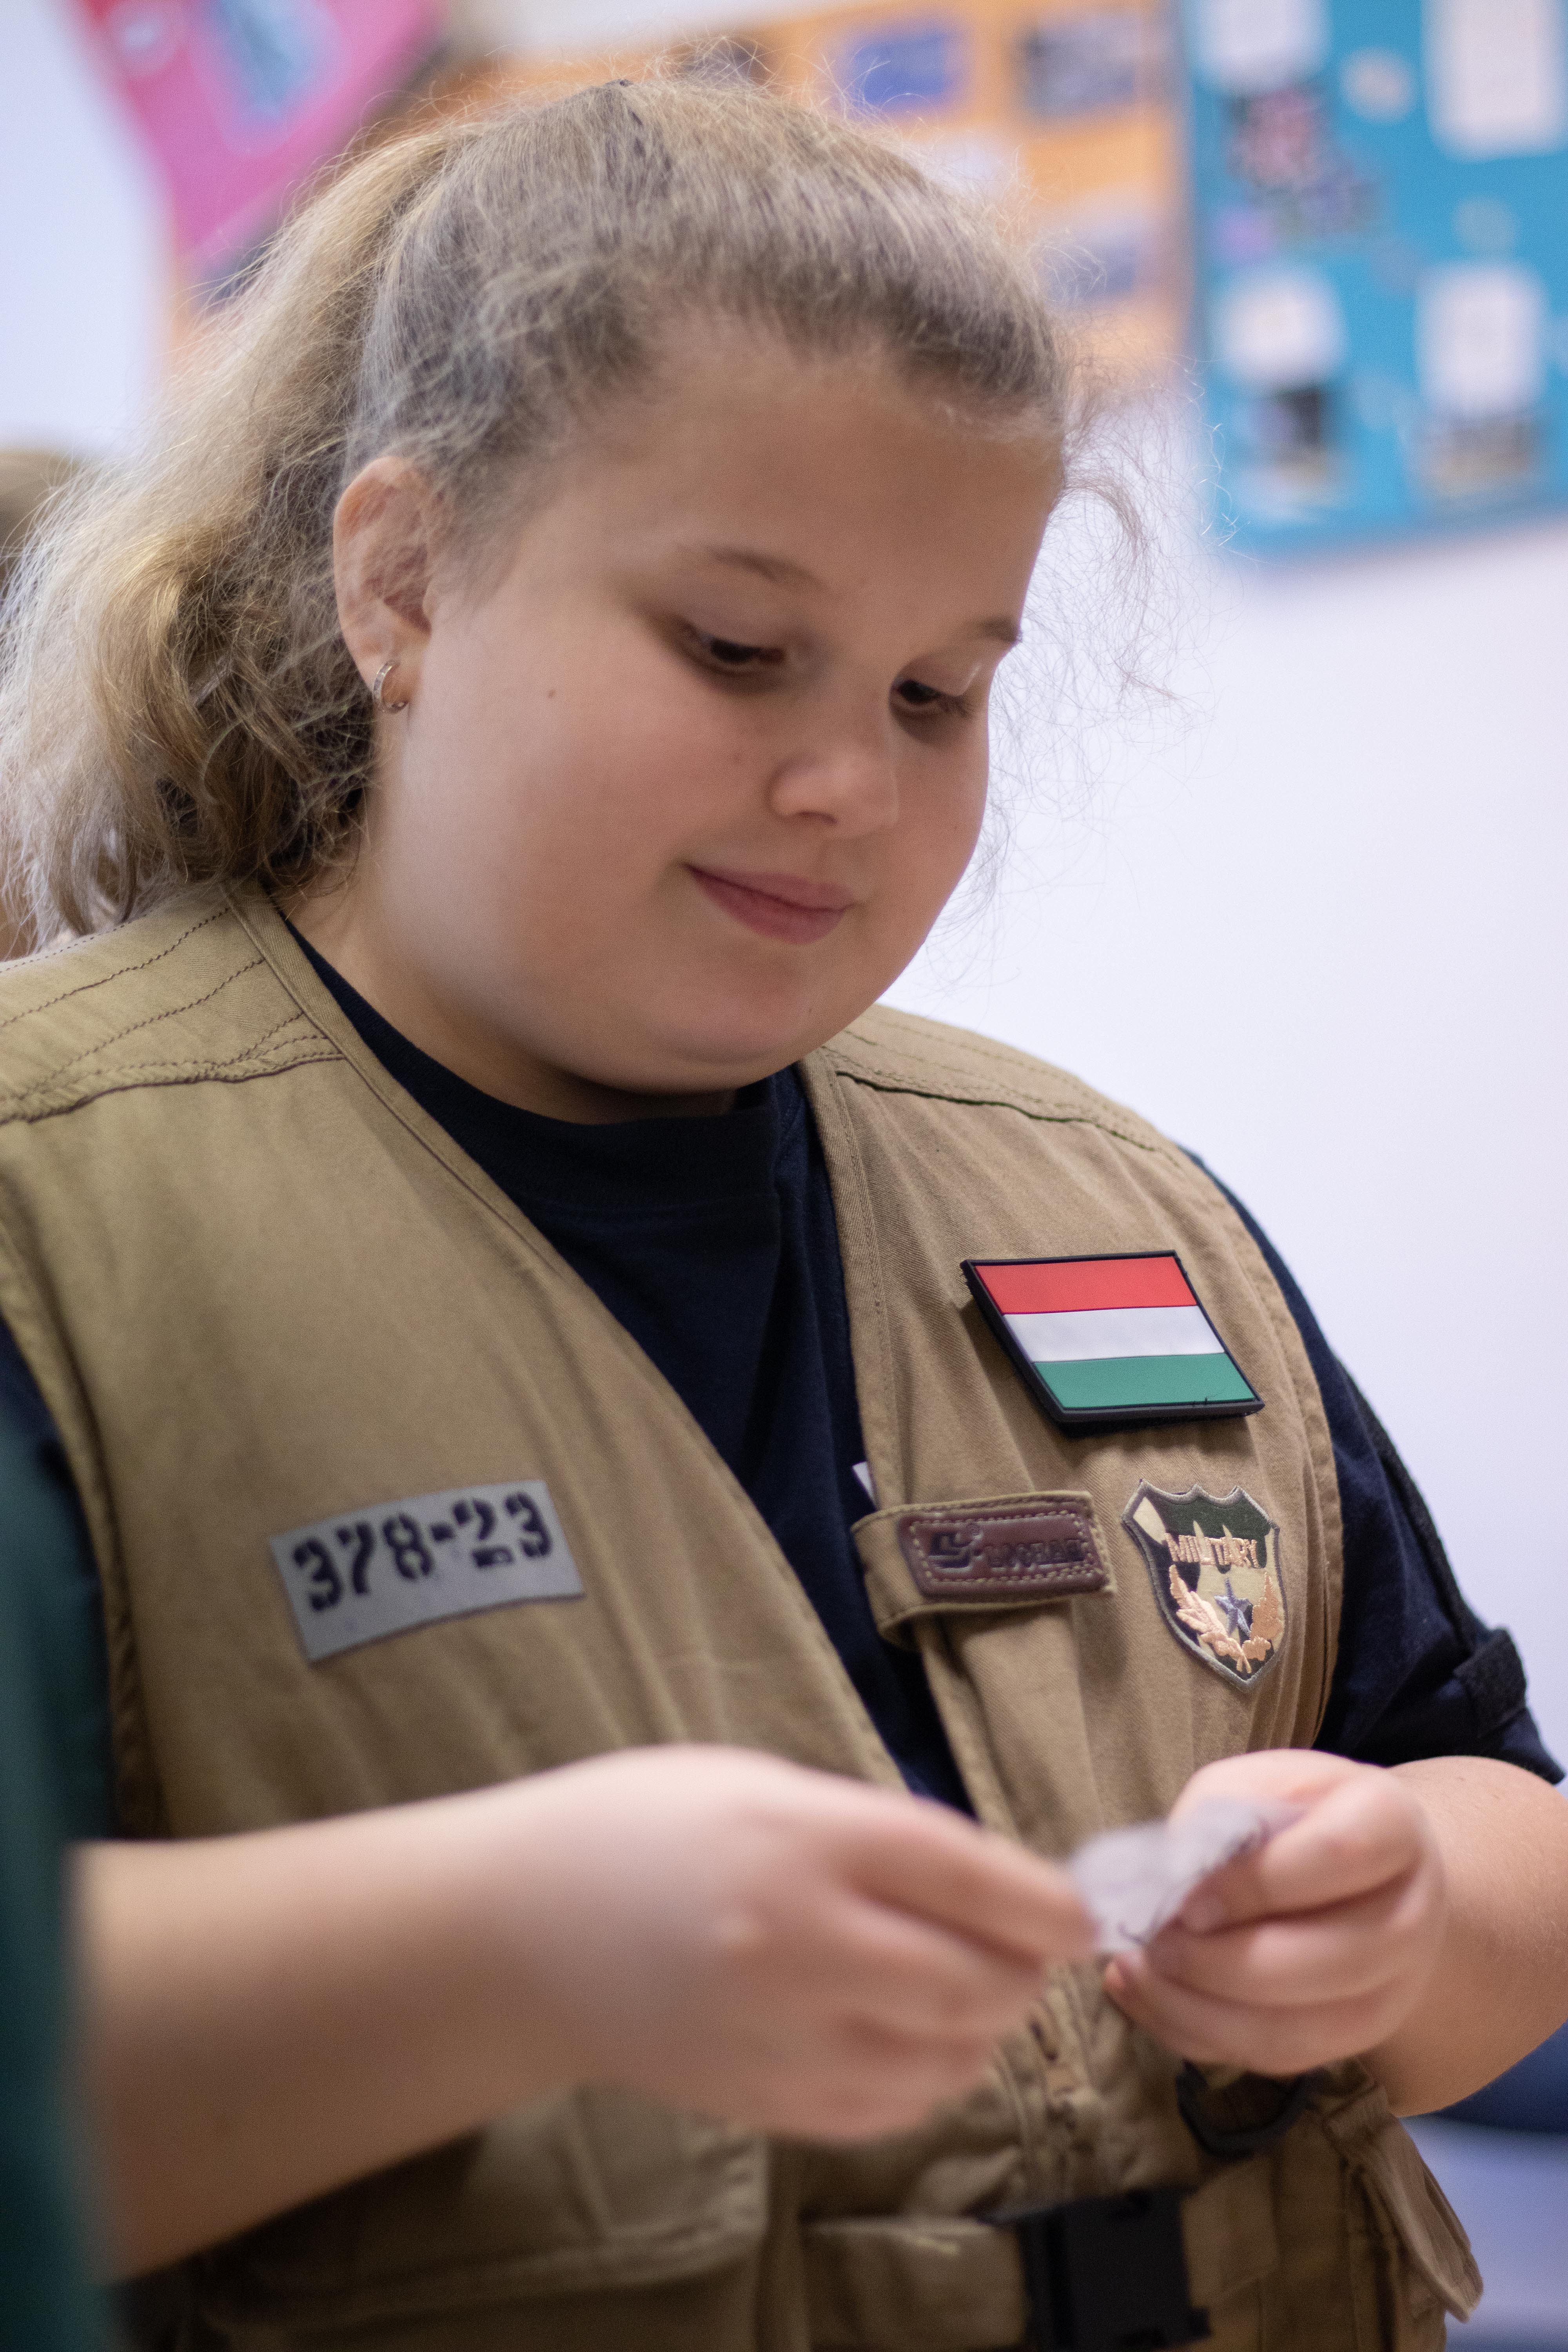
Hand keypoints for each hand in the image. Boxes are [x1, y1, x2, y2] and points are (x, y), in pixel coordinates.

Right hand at [491, 1745, 1092, 2140]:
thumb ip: (872, 1834)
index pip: (967, 1877)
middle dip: (1021, 1971)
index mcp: (803, 1839)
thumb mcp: (765, 1786)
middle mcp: (798, 1939)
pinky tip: (923, 2044)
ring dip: (983, 2030)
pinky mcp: (760, 2098)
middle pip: (969, 1978)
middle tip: (1028, 1951)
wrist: (523, 1927)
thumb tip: (984, 1885)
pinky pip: (887, 2109)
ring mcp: (778, 2031)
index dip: (1043, 1901)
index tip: (1077, 1911)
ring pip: (942, 2055)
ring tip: (977, 1995)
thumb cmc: (645, 1829)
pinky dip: (929, 2080)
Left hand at [1103, 1750, 1446, 2077]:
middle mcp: (1410, 1916)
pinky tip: (1148, 2000)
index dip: (1253, 1883)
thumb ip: (1219, 1814)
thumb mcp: (1260, 1783)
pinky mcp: (1353, 2039)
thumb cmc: (1298, 1815)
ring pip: (1299, 2030)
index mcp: (1393, 1826)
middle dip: (1220, 1963)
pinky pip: (1276, 2058)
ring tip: (1136, 1974)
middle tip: (1152, 1944)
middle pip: (1327, 1962)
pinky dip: (1200, 2036)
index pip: (1337, 1854)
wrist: (1367, 1872)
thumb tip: (1170, 1878)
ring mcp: (1392, 1990)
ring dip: (1200, 2011)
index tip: (1185, 1898)